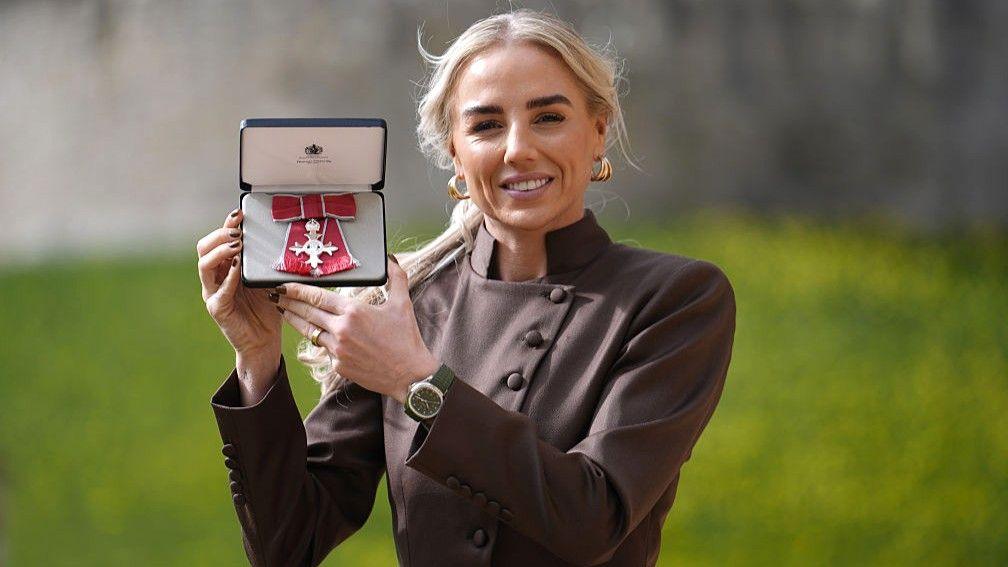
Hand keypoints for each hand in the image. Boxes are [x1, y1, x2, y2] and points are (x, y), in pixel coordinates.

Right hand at [197, 207, 281, 361]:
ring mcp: (213, 293)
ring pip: (204, 266)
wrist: (265, 339)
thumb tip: (274, 238)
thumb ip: (264, 262)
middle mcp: (215, 277)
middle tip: (238, 231)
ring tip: (237, 245)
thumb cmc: (268, 306)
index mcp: (225, 266)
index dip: (226, 225)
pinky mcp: (217, 309)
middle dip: (220, 235)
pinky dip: (228, 277)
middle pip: (204, 248)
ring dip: (221, 252)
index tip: (239, 213)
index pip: (219, 240)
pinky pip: (219, 291)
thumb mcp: (268, 278)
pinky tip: (238, 268)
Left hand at [275, 256, 440, 403]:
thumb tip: (390, 259)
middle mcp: (341, 330)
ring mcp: (338, 350)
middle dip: (289, 303)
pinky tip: (313, 334)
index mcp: (353, 312)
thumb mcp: (402, 304)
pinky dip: (319, 340)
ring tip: (284, 312)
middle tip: (275, 296)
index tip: (284, 285)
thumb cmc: (407, 339)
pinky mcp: (338, 366)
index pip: (317, 297)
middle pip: (307, 313)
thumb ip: (396, 277)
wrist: (410, 375)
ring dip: (295, 321)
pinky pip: (323, 349)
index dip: (297, 290)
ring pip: (309, 332)